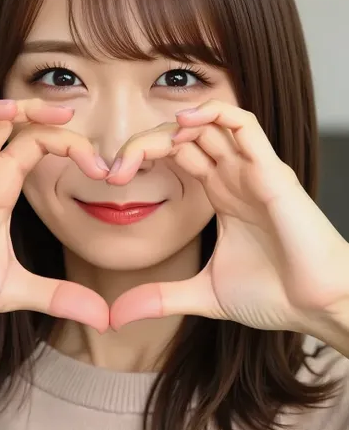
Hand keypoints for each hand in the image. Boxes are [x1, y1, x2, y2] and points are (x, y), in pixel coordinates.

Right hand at [0, 98, 109, 349]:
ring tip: (62, 113)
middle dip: (59, 124)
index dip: (73, 148)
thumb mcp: (16, 288)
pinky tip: (10, 112)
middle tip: (94, 148)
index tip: (104, 172)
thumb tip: (103, 318)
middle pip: (24, 125)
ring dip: (27, 107)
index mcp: (3, 187)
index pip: (41, 145)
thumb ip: (58, 296)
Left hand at [109, 100, 348, 342]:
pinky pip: (244, 124)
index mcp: (220, 194)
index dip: (143, 155)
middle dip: (146, 142)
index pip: (177, 154)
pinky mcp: (271, 172)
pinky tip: (184, 125)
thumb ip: (161, 297)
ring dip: (174, 125)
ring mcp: (252, 171)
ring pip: (210, 124)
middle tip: (116, 168)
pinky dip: (214, 114)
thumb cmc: (275, 294)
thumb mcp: (204, 293)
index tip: (112, 178)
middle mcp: (234, 176)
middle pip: (186, 136)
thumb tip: (117, 316)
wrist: (316, 307)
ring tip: (146, 148)